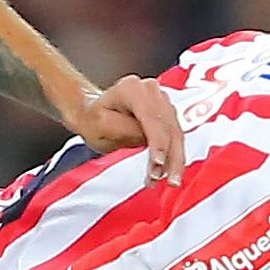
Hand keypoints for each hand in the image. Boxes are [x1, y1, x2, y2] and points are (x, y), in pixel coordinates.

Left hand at [67, 73, 186, 179]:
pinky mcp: (167, 113)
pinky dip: (173, 155)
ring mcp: (161, 100)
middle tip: (166, 180)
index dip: (158, 143)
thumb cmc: (93, 119)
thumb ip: (126, 130)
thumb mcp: (101, 126)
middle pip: (169, 126)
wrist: (92, 113)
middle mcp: (151, 90)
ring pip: (176, 133)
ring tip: (168, 180)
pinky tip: (169, 171)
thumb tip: (150, 140)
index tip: (158, 164)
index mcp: (132, 89)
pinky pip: (175, 135)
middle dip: (170, 156)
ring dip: (174, 159)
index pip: (152, 118)